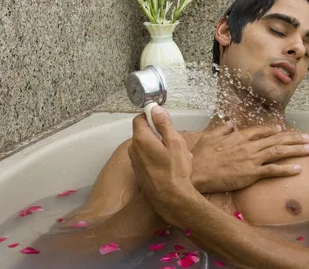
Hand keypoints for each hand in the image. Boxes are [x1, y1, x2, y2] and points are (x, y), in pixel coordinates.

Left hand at [127, 106, 197, 222]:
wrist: (171, 199)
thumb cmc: (175, 170)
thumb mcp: (175, 142)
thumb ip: (163, 124)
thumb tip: (154, 109)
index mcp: (141, 139)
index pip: (140, 118)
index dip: (152, 117)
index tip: (165, 123)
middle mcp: (133, 149)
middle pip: (144, 133)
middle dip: (158, 134)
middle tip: (174, 142)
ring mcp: (135, 162)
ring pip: (146, 146)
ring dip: (158, 146)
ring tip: (175, 156)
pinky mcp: (139, 172)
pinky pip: (146, 158)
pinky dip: (156, 157)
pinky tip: (169, 166)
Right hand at [191, 123, 308, 192]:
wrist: (197, 173)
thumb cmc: (200, 156)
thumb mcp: (209, 137)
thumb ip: (222, 129)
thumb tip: (230, 123)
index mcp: (239, 137)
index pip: (260, 131)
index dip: (273, 130)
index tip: (282, 129)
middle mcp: (248, 146)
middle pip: (275, 140)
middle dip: (293, 139)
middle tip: (307, 138)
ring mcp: (251, 160)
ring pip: (278, 152)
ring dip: (295, 150)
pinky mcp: (251, 174)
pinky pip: (273, 170)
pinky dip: (287, 169)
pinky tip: (299, 169)